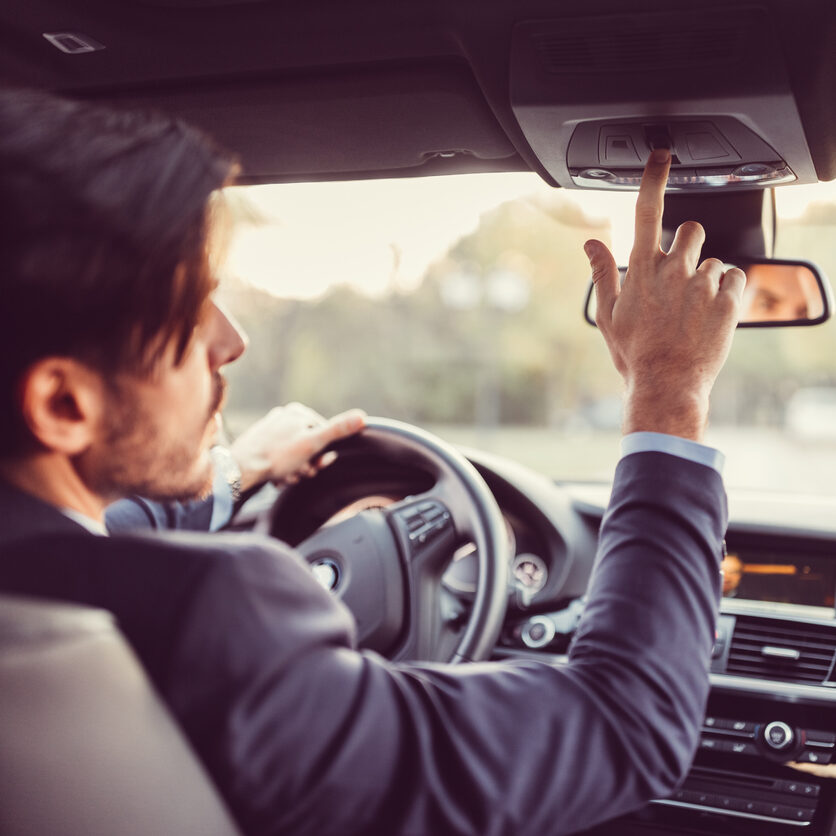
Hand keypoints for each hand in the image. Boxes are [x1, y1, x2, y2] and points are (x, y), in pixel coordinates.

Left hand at [230, 403, 365, 491]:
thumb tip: (362, 416)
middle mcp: (283, 417)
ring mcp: (271, 431)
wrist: (240, 469)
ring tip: (285, 477)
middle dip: (307, 465)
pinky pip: (280, 459)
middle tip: (298, 473)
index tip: (316, 465)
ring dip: (295, 471)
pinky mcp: (261, 444)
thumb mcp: (313, 443)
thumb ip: (338, 430)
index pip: (324, 435)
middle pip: (309, 446)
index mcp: (297, 413)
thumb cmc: (277, 456)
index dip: (323, 454)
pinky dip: (281, 470)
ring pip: (295, 455)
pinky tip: (276, 478)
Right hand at [585, 149, 746, 441]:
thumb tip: (591, 242)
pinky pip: (734, 278)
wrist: (667, 384)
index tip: (662, 156)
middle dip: (688, 244)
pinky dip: (726, 291)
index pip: (647, 211)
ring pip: (714, 259)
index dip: (654, 178)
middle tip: (681, 274)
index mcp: (642, 270)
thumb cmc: (634, 353)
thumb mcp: (607, 315)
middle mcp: (674, 269)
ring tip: (692, 310)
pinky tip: (709, 315)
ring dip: (705, 276)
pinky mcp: (728, 299)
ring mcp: (702, 283)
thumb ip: (602, 272)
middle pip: (691, 230)